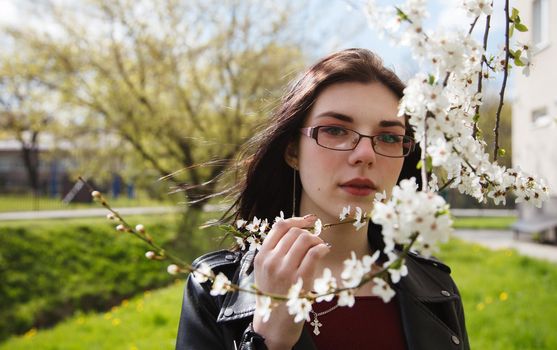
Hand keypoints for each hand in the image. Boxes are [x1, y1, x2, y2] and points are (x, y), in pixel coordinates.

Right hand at [252, 215, 329, 348]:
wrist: (273, 321)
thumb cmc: (273, 293)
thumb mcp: (264, 270)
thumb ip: (274, 251)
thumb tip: (296, 228)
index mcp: (261, 256)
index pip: (279, 227)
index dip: (296, 220)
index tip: (308, 221)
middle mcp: (271, 261)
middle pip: (294, 232)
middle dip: (309, 232)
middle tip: (315, 240)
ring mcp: (285, 270)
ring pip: (304, 239)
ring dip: (316, 240)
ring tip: (319, 247)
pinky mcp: (299, 280)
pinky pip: (314, 254)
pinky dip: (322, 248)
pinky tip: (324, 252)